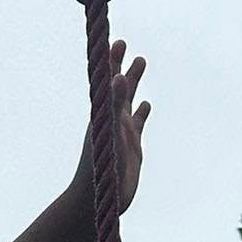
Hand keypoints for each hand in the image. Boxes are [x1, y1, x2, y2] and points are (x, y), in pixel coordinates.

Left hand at [80, 40, 150, 214]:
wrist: (94, 201)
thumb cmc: (99, 170)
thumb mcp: (109, 133)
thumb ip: (113, 105)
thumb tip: (117, 77)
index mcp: (104, 114)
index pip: (107, 80)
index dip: (110, 61)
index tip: (113, 40)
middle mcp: (112, 119)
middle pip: (117, 85)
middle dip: (120, 64)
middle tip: (123, 43)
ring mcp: (122, 132)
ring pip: (129, 100)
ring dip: (133, 82)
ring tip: (140, 61)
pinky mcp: (131, 147)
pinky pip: (138, 124)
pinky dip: (141, 113)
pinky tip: (146, 105)